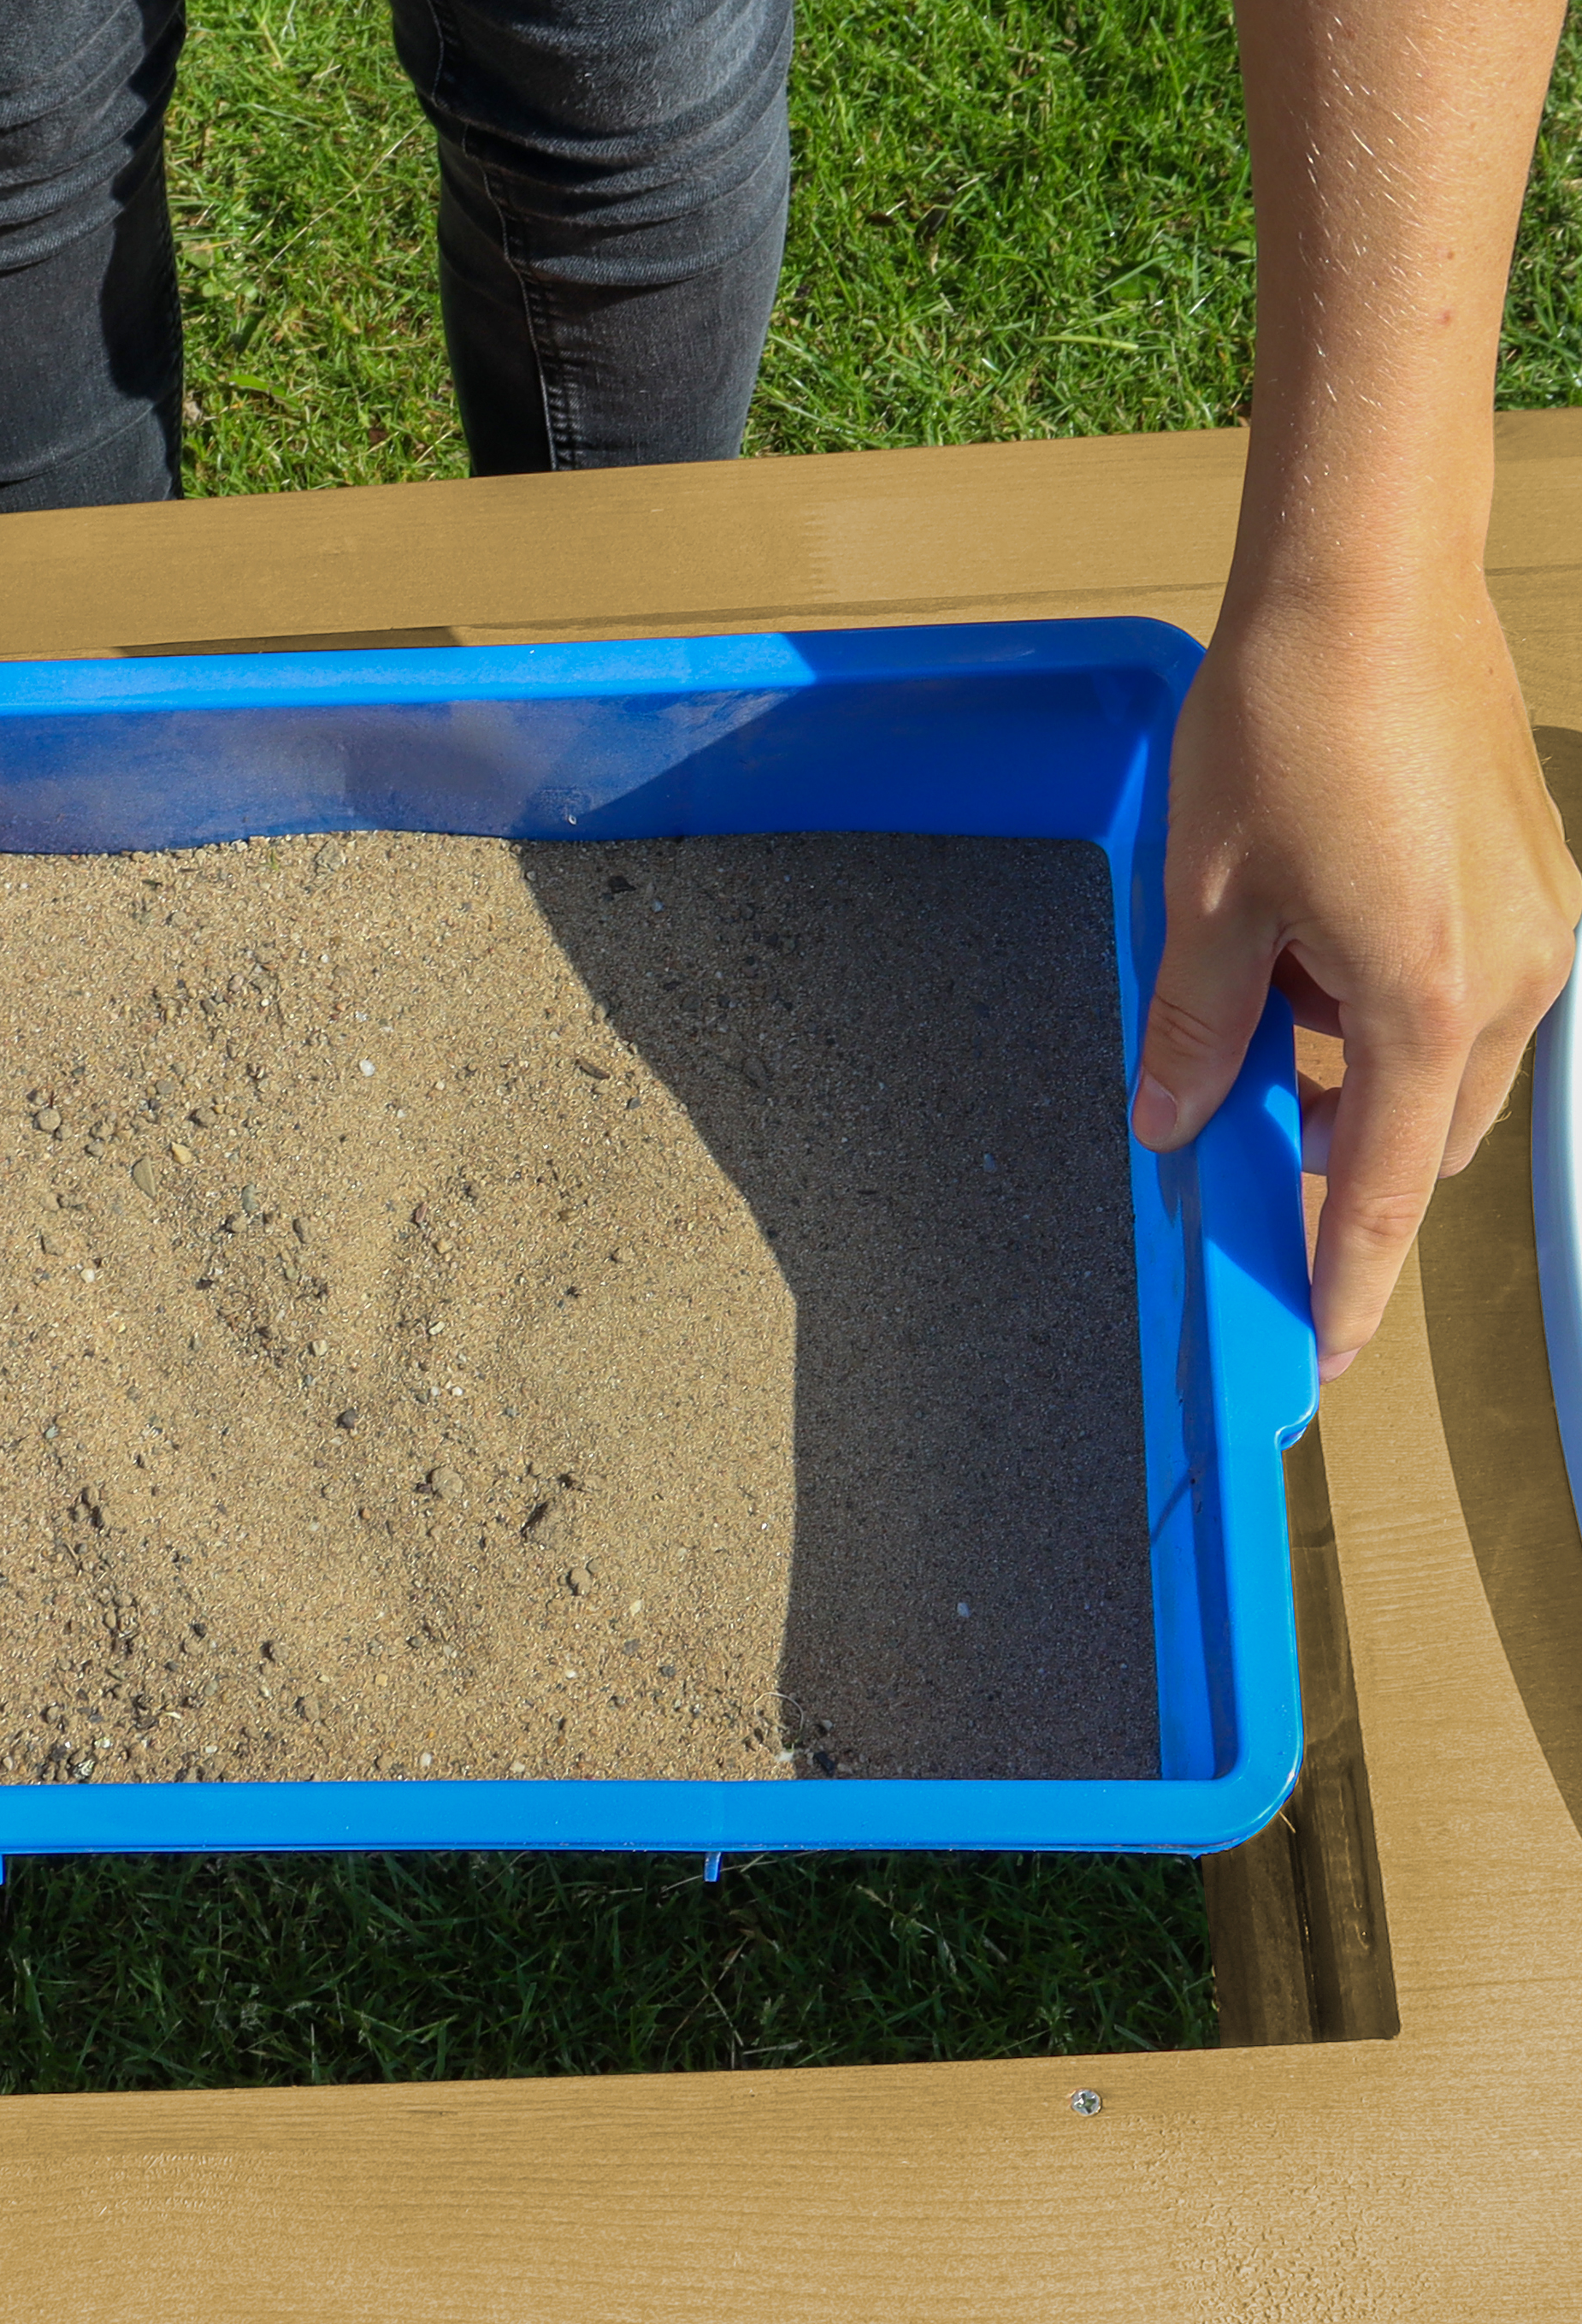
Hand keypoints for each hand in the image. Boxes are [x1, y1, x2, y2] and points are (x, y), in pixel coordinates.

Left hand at [1133, 572, 1577, 1378]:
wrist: (1370, 582)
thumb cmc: (1284, 728)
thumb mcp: (1204, 901)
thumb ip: (1194, 1031)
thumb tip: (1169, 1124)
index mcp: (1425, 1003)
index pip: (1379, 1193)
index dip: (1343, 1285)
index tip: (1320, 1358)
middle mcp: (1512, 979)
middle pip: (1415, 1135)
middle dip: (1327, 1149)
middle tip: (1221, 1107)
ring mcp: (1538, 926)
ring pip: (1438, 1066)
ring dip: (1350, 1069)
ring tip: (1257, 980)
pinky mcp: (1536, 881)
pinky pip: (1461, 994)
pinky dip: (1383, 1005)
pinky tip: (1308, 936)